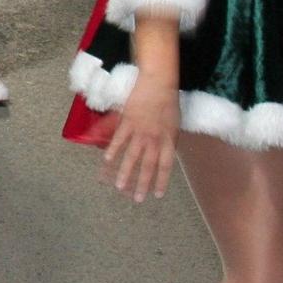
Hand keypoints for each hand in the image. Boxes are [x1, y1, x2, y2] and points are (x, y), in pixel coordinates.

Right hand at [103, 75, 178, 202]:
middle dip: (142, 184)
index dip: (161, 181)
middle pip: (147, 166)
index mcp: (169, 140)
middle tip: (137, 199)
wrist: (158, 83)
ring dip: (125, 173)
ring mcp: (140, 131)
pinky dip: (113, 151)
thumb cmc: (168, 101)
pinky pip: (119, 139)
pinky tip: (107, 162)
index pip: (165, 166)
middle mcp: (155, 139)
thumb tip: (164, 152)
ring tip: (119, 187)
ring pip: (131, 156)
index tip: (156, 195)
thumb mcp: (175, 123)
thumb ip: (168, 139)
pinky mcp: (127, 122)